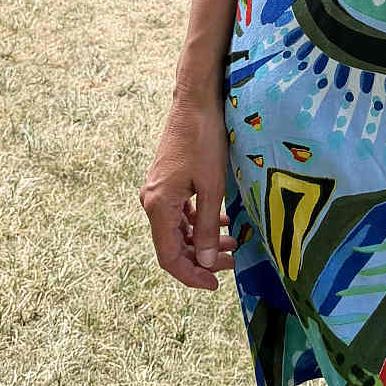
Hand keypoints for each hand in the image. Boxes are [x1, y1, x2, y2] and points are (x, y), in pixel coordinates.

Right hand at [139, 90, 237, 290]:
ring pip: (178, 229)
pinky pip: (181, 212)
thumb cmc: (206, 139)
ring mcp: (158, 191)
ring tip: (233, 243)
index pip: (169, 257)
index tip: (215, 284)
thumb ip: (206, 227)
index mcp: (158, 206)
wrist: (195, 101)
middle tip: (231, 262)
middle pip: (173, 245)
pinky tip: (223, 221)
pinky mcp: (167, 182)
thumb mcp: (212, 187)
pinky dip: (200, 221)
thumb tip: (204, 262)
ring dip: (203, 240)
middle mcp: (152, 201)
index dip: (191, 275)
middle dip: (201, 258)